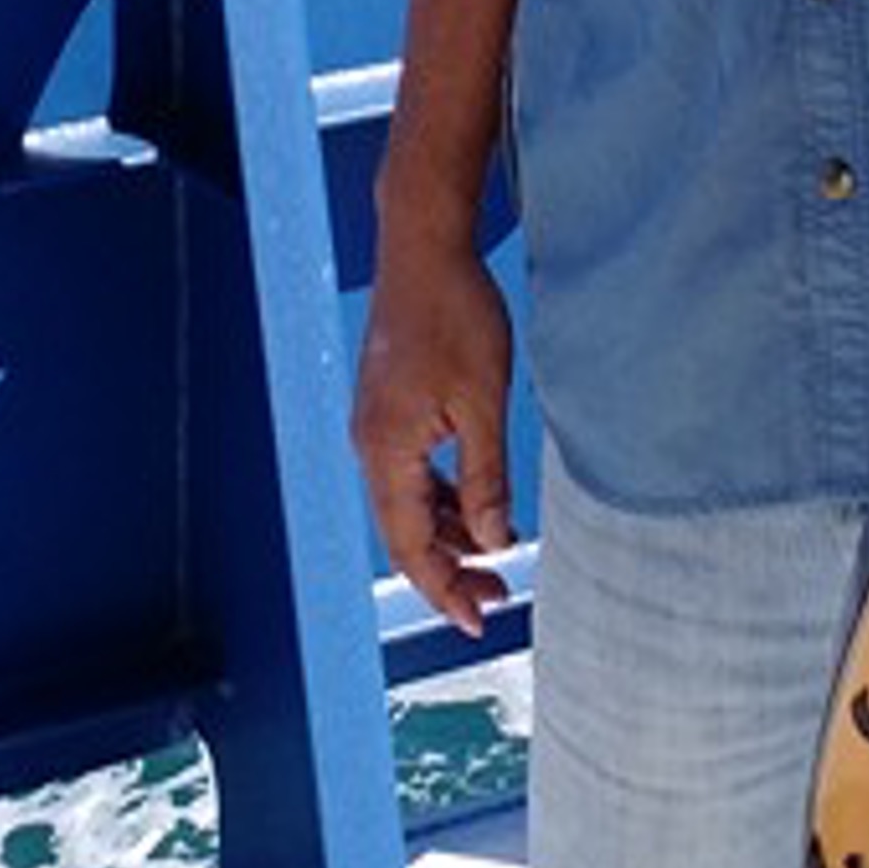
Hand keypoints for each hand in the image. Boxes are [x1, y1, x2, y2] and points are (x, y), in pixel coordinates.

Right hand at [351, 218, 519, 638]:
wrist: (423, 247)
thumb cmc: (455, 313)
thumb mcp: (484, 401)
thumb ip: (486, 477)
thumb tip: (494, 539)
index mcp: (386, 451)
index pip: (411, 545)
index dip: (444, 588)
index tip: (479, 620)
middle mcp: (371, 445)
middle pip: (406, 532)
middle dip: (450, 570)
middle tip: (497, 596)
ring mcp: (377, 426)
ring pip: (410, 503)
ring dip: (451, 533)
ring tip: (496, 554)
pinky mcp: (390, 407)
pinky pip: (413, 472)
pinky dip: (444, 497)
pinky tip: (478, 505)